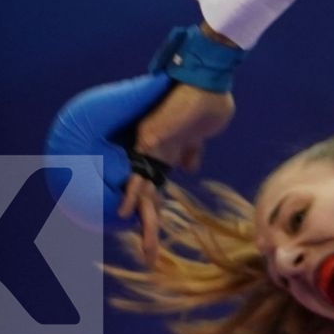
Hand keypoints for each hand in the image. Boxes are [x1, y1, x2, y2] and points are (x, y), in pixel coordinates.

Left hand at [117, 82, 234, 262]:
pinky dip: (131, 195)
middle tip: (150, 254)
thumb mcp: (203, 133)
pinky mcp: (151, 140)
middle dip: (150, 225)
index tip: (152, 227)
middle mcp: (155, 153)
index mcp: (168, 152)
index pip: (158, 186)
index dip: (154, 207)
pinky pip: (140, 173)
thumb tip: (190, 170)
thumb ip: (193, 150)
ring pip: (141, 191)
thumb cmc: (208, 99)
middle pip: (149, 195)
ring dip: (144, 221)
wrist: (206, 79)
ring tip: (147, 249)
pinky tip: (125, 214)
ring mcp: (151, 147)